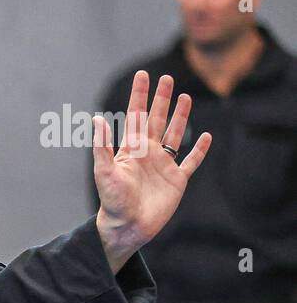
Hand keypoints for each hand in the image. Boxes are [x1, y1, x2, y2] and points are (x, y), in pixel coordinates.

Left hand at [92, 71, 211, 270]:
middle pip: (157, 120)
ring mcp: (163, 166)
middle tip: (167, 78)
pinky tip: (206, 137)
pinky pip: (190, 162)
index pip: (136, 116)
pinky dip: (199, 150)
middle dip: (161, 99)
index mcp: (131, 149)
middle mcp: (148, 153)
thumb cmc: (112, 201)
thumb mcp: (105, 171)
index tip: (143, 75)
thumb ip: (102, 146)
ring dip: (180, 117)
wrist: (127, 227)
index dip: (139, 95)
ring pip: (175, 135)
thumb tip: (97, 119)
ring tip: (185, 97)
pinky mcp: (176, 181)